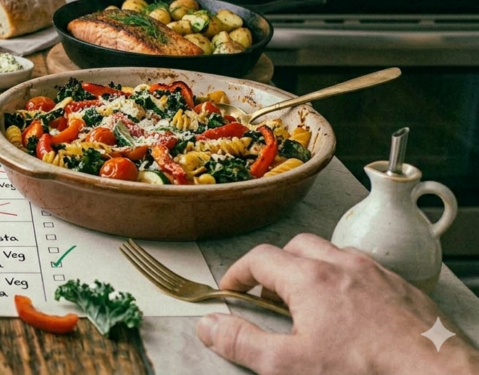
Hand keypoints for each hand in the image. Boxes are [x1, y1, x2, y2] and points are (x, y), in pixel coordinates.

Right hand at [196, 233, 478, 374]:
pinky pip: (365, 270)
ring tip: (308, 302)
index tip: (230, 291)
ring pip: (333, 254)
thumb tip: (208, 325)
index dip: (238, 274)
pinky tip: (350, 311)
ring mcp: (376, 273)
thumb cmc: (365, 370)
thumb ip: (242, 342)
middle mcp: (342, 265)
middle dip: (276, 266)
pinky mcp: (402, 288)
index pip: (259, 259)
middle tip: (268, 297)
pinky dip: (347, 281)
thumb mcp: (288, 365)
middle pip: (296, 247)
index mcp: (309, 279)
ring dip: (312, 269)